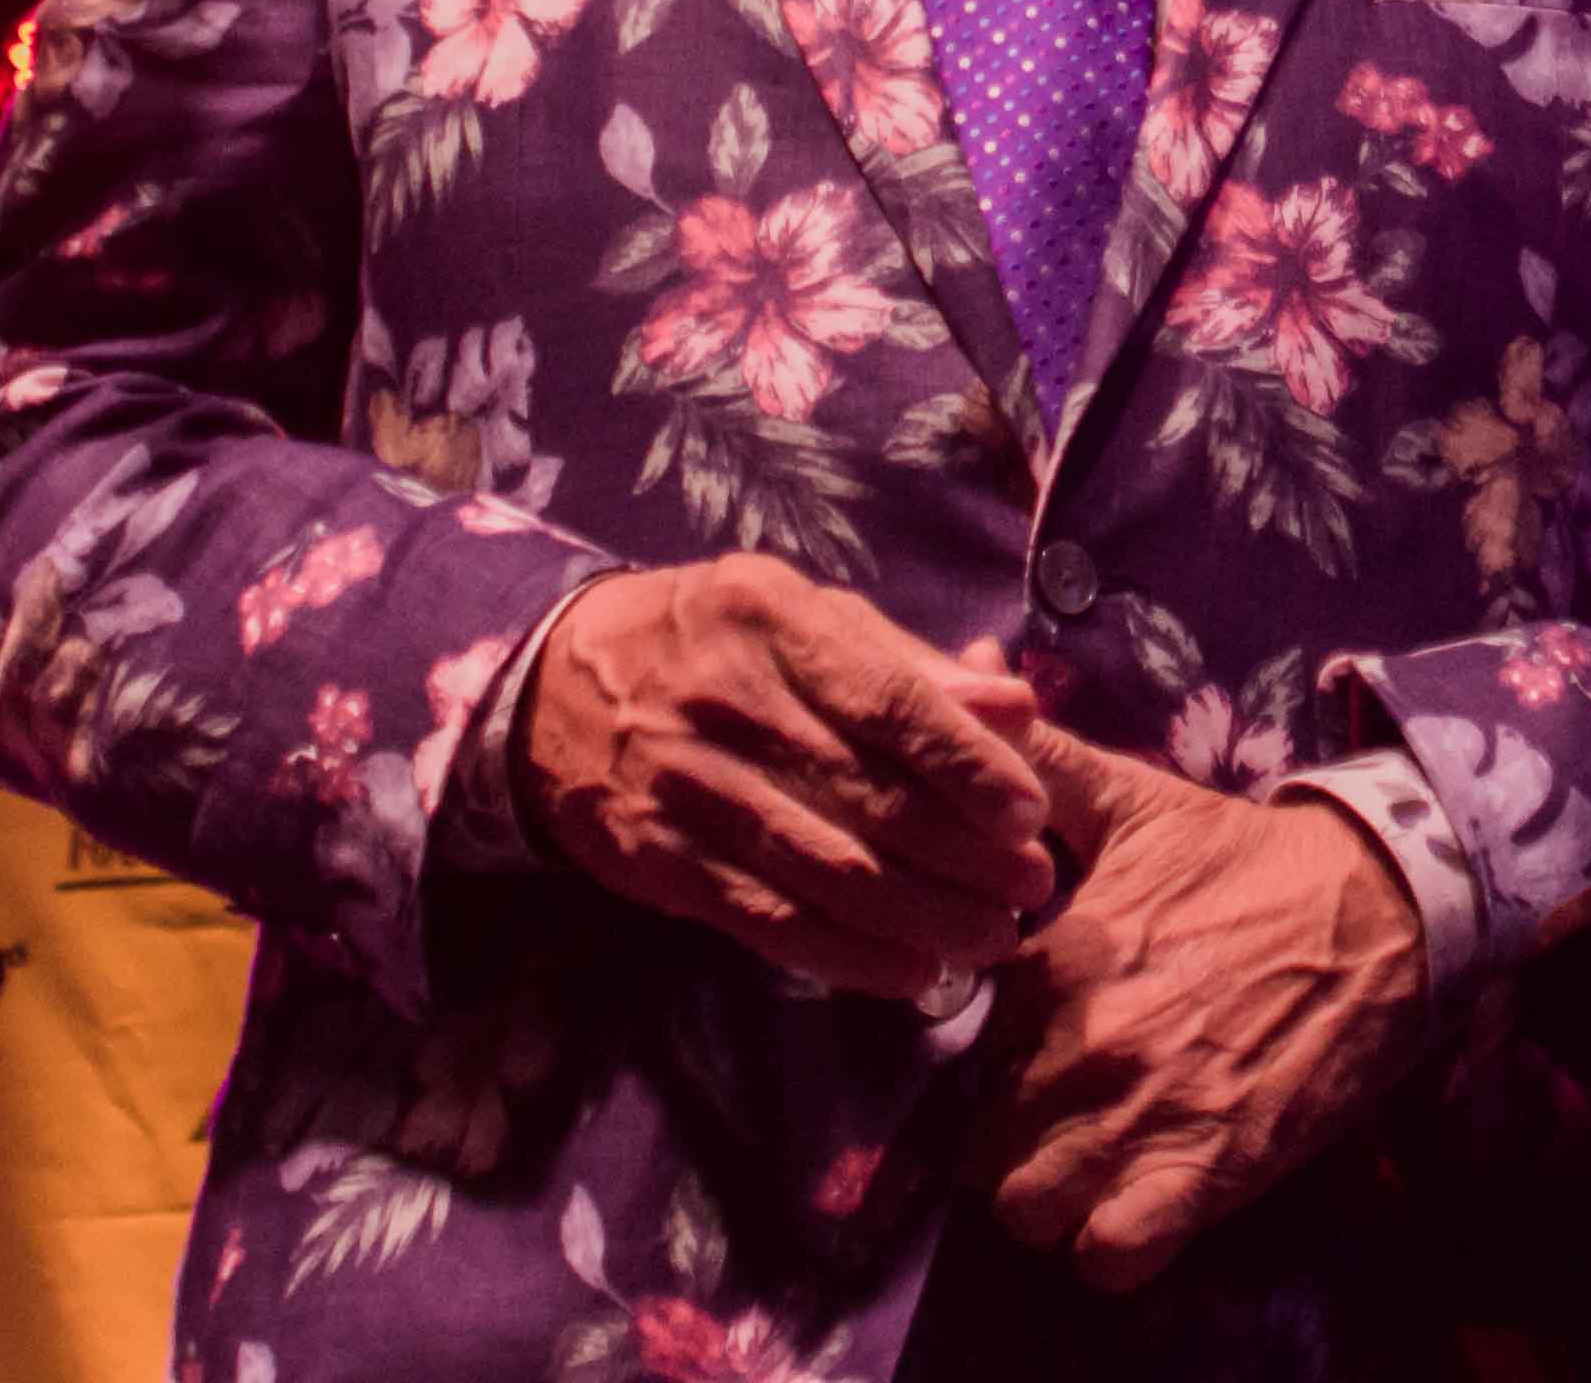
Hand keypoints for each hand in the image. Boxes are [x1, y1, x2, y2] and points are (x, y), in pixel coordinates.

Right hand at [519, 556, 1051, 1001]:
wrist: (556, 687)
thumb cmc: (719, 643)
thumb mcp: (806, 618)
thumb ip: (913, 666)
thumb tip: (1019, 706)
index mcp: (774, 621)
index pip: (888, 702)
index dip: (967, 766)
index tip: (1031, 816)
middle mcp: (726, 702)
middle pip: (866, 797)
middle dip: (964, 856)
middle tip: (1033, 889)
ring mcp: (687, 787)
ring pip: (825, 870)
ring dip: (922, 917)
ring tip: (992, 938)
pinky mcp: (660, 861)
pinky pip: (768, 920)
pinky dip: (849, 956)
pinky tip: (912, 972)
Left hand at [985, 722, 1430, 1291]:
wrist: (1381, 909)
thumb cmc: (1247, 861)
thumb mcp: (1134, 800)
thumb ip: (1037, 760)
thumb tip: (968, 676)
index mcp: (1056, 960)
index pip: (961, 1049)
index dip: (989, 1057)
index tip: (1029, 1047)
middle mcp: (1085, 1048)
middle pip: (984, 1144)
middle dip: (1014, 1135)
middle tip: (1062, 1110)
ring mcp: (1145, 1119)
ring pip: (1030, 1210)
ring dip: (1053, 1197)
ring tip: (1092, 1161)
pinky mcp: (1209, 1176)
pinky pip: (1111, 1258)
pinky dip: (1111, 1246)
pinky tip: (1134, 1204)